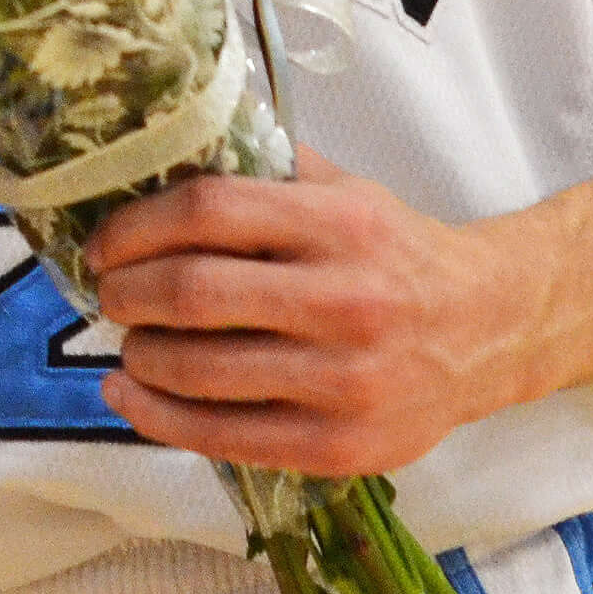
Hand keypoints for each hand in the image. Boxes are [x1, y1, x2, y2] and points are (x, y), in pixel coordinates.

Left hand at [80, 150, 547, 479]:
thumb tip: (168, 147)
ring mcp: (343, 381)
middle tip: (109, 294)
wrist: (487, 332)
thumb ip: (267, 170)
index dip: (136, 227)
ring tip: (128, 343)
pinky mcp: (338, 446)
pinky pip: (226, 438)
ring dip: (140, 356)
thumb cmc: (397, 255)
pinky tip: (132, 395)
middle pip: (193, 293)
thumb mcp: (346, 191)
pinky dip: (161, 418)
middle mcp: (343, 300)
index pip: (209, 211)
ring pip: (200, 371)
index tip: (105, 245)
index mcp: (339, 223)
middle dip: (127, 294)